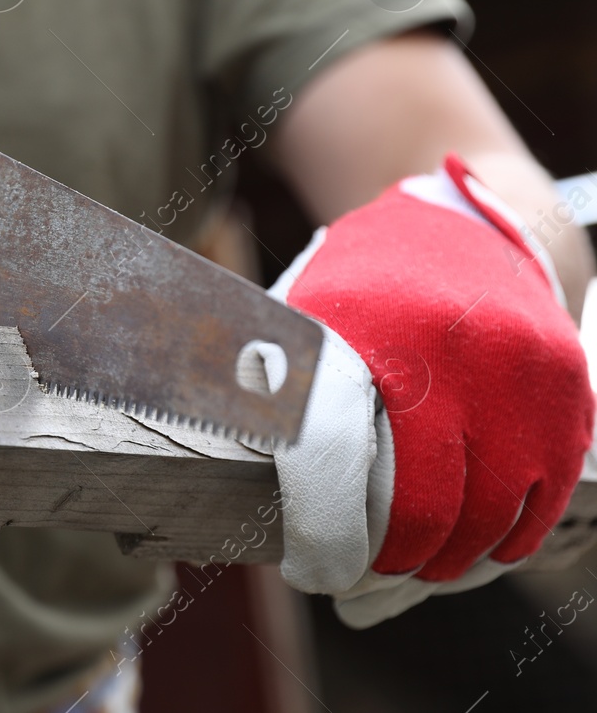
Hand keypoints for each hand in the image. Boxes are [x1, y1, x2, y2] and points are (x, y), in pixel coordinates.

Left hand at [271, 154, 593, 626]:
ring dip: (458, 556)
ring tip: (422, 565)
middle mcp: (456, 354)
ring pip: (496, 511)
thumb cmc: (366, 277)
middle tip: (373, 572)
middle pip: (432, 504)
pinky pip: (547, 490)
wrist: (464, 222)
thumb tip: (230, 448)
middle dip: (401, 556)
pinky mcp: (566, 389)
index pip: (349, 467)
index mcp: (376, 334)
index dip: (333, 534)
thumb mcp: (306, 308)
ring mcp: (521, 374)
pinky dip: (514, 532)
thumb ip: (276, 376)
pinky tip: (484, 547)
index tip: (319, 568)